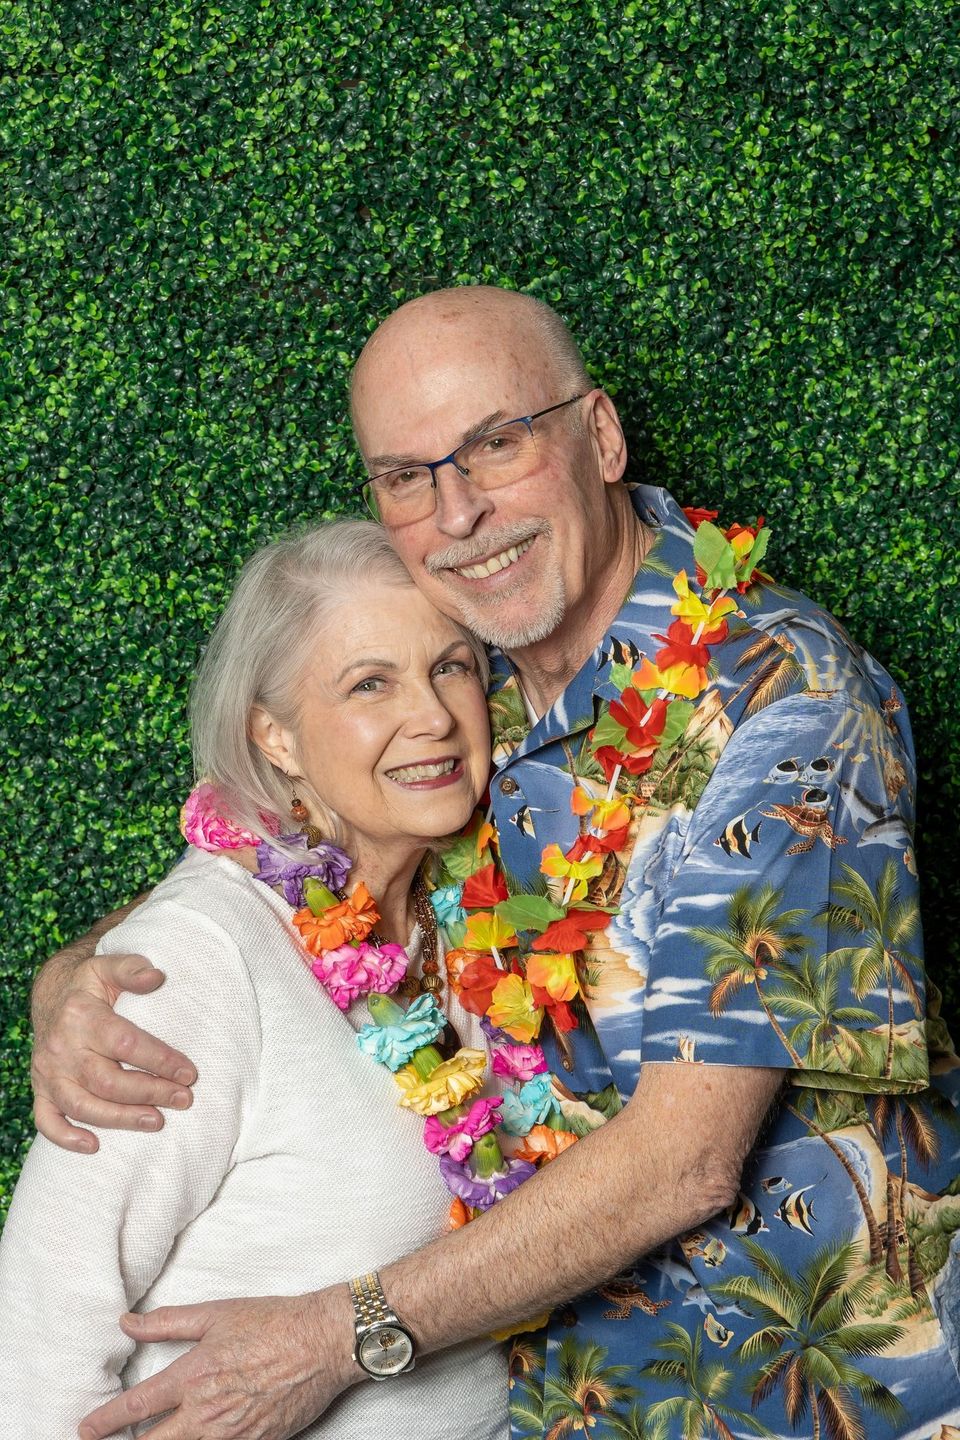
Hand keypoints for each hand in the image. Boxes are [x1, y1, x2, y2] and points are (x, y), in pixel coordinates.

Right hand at [31, 950, 197, 1152]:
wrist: (52, 994)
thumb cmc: (90, 983)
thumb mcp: (109, 965)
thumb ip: (133, 969)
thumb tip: (157, 976)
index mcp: (81, 1016)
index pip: (125, 1043)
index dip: (159, 1060)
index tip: (189, 1073)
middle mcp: (61, 1047)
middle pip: (106, 1081)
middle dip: (149, 1093)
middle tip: (183, 1099)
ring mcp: (48, 1073)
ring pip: (81, 1105)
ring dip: (120, 1119)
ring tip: (157, 1122)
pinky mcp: (41, 1090)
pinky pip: (47, 1120)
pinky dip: (65, 1138)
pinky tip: (94, 1146)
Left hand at [77, 1291, 359, 1439]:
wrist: (323, 1341)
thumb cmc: (273, 1322)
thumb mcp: (217, 1313)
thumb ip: (168, 1322)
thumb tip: (129, 1322)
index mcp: (193, 1375)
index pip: (135, 1407)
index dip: (103, 1422)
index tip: (85, 1429)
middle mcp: (206, 1412)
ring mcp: (230, 1435)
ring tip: (153, 1439)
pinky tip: (199, 1438)